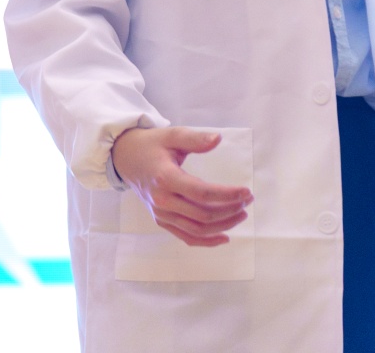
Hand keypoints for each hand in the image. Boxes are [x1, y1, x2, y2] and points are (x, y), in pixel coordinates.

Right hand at [111, 126, 253, 247]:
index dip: (227, 195)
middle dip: (229, 210)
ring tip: (241, 214)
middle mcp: (162, 200)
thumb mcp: (172, 135)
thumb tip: (218, 139)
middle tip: (248, 200)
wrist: (126, 158)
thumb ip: (195, 139)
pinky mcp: (161, 220)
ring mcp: (161, 213)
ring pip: (196, 229)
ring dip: (222, 226)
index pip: (202, 193)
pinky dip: (206, 240)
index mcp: (166, 178)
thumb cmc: (152, 145)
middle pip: (202, 214)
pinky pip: (185, 236)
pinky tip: (224, 237)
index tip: (246, 192)